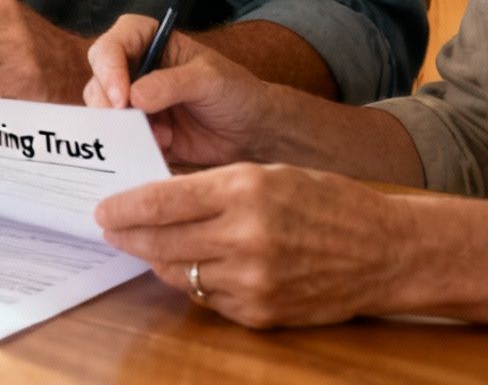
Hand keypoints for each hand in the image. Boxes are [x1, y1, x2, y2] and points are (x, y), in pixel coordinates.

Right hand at [83, 14, 269, 166]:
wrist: (253, 132)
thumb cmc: (236, 92)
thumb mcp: (209, 79)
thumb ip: (171, 84)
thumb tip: (133, 97)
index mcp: (151, 42)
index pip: (113, 44)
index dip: (109, 67)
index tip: (121, 95)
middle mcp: (137, 69)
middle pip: (98, 78)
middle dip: (107, 101)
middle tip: (125, 119)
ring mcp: (135, 102)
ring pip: (104, 112)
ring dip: (125, 126)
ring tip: (162, 134)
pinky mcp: (141, 132)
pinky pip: (121, 140)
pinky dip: (135, 145)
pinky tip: (165, 145)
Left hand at [96, 164, 412, 327]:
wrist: (384, 251)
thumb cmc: (326, 202)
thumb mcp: (269, 174)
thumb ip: (213, 189)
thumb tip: (158, 201)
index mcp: (246, 190)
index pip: (163, 201)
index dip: (125, 207)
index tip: (102, 209)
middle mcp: (245, 236)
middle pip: (162, 240)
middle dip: (129, 235)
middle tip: (110, 230)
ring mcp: (252, 280)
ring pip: (180, 273)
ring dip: (157, 260)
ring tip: (145, 247)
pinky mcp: (260, 312)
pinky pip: (209, 299)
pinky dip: (196, 282)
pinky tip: (192, 267)